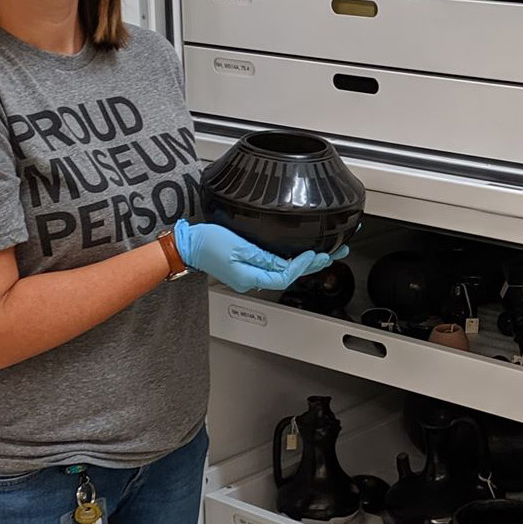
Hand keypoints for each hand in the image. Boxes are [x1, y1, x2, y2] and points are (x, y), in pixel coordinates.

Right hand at [173, 221, 347, 294]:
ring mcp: (250, 275)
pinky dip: (290, 261)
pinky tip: (301, 256)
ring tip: (326, 255)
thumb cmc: (207, 242)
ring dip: (304, 263)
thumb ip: (264, 257)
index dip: (302, 266)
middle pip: (288, 275)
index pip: (284, 277)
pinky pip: (274, 267)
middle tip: (334, 254)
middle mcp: (251, 280)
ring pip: (283, 271)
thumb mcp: (239, 246)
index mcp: (249, 278)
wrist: (188, 244)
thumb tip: (286, 263)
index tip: (315, 255)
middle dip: (313, 265)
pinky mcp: (249, 267)